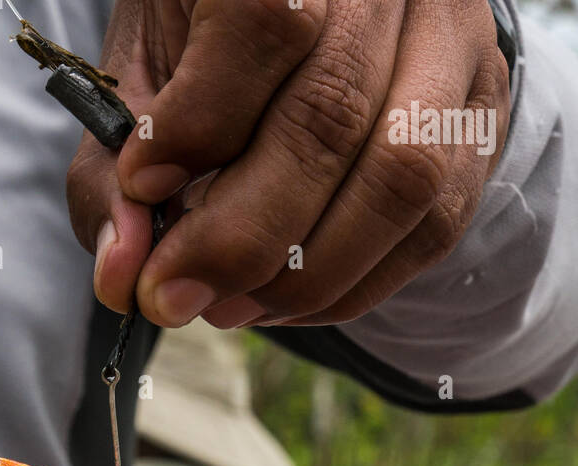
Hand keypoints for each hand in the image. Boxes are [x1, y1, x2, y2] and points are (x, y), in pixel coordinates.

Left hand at [67, 0, 510, 329]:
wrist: (327, 7)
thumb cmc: (209, 40)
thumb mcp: (144, 76)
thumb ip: (116, 172)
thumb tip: (121, 276)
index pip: (266, 21)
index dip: (200, 121)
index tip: (143, 183)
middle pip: (328, 120)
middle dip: (239, 237)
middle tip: (173, 293)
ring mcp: (449, 39)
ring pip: (398, 178)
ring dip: (303, 274)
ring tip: (227, 306)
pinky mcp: (479, 111)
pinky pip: (433, 225)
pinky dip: (351, 286)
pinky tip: (283, 300)